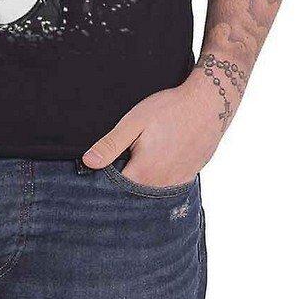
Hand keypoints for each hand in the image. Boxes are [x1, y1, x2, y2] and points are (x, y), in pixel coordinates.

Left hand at [81, 71, 239, 186]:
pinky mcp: (189, 176)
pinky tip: (155, 164)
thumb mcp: (134, 122)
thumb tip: (88, 162)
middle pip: (133, 194)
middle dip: (121, 184)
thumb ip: (111, 144)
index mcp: (144, 173)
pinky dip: (157, 181)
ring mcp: (178, 182)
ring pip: (151, 191)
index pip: (115, 189)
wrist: (209, 104)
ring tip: (135, 162)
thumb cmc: (169, 109)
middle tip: (116, 163)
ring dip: (140, 183)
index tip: (96, 173)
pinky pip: (168, 186)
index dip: (103, 181)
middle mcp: (162, 184)